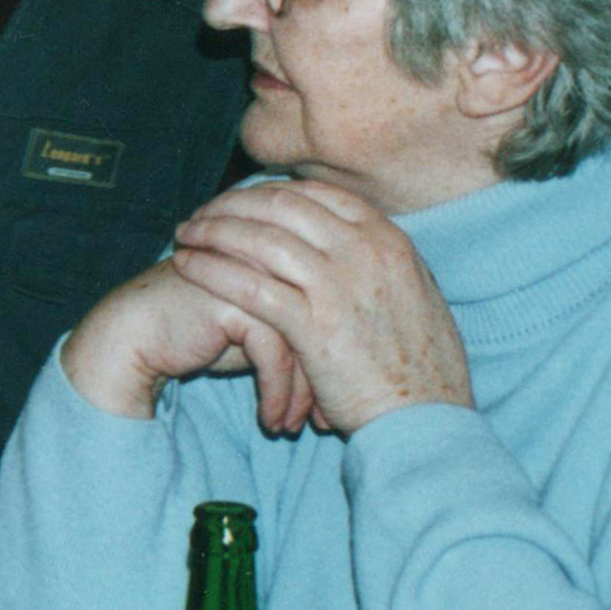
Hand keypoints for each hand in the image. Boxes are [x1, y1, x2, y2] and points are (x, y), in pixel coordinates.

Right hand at [62, 256, 316, 434]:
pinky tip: (270, 419)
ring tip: (291, 428)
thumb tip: (342, 373)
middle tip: (327, 423)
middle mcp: (274, 257)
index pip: (333, 308)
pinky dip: (277, 394)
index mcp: (286, 255)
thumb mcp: (260, 330)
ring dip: (302, 395)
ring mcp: (256, 273)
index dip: (338, 359)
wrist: (134, 335)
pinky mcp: (236, 298)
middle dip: (328, 381)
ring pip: (304, 340)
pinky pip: (274, 353)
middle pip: (324, 322)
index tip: (339, 402)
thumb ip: (300, 331)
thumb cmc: (198, 333)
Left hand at [165, 178, 471, 432]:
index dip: (268, 191)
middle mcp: (366, 252)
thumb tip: (342, 237)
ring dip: (212, 231)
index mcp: (389, 240)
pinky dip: (211, 270)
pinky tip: (186, 266)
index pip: (316, 193)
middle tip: (201, 214)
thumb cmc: (418, 364)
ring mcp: (340, 286)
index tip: (238, 200)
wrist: (427, 418)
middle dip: (233, 204)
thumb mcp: (411, 294)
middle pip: (282, 205)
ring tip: (183, 235)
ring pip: (260, 239)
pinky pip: (249, 285)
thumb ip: (375, 261)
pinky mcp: (314, 325)